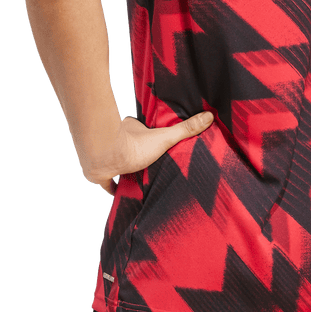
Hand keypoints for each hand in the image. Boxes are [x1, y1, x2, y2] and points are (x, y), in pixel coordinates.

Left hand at [94, 111, 214, 191]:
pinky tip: (121, 195)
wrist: (105, 155)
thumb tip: (210, 115)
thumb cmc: (134, 145)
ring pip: (119, 165)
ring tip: (143, 182)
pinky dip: (114, 188)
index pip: (143, 133)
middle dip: (140, 157)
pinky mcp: (100, 175)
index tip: (157, 146)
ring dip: (128, 172)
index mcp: (133, 130)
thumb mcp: (164, 137)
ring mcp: (108, 159)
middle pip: (131, 149)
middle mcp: (118, 142)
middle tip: (154, 166)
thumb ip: (185, 130)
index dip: (150, 139)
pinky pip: (109, 183)